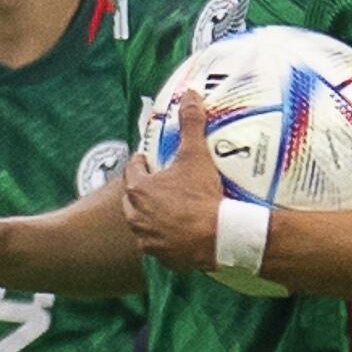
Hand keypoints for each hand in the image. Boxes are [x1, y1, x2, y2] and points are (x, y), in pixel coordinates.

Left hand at [120, 91, 233, 272]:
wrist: (219, 237)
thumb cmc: (202, 195)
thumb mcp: (196, 155)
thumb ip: (190, 123)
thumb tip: (190, 94)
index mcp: (138, 189)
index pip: (132, 169)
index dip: (142, 163)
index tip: (150, 160)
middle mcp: (135, 216)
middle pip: (134, 198)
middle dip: (145, 191)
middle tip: (162, 185)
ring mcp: (146, 239)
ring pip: (143, 223)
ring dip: (152, 216)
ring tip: (170, 209)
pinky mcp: (161, 257)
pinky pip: (158, 245)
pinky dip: (165, 239)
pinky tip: (179, 233)